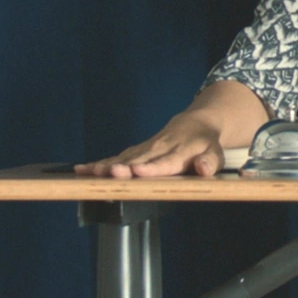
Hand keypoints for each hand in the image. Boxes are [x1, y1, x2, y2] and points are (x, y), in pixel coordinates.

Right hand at [74, 112, 224, 177]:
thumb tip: (203, 168)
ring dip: (105, 166)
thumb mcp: (215, 154)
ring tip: (87, 172)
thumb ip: (210, 162)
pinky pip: (116, 157)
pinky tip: (82, 170)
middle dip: (122, 168)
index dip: (150, 167)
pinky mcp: (135, 151)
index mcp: (178, 153)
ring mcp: (145, 149)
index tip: (136, 171)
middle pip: (137, 160)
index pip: (163, 162)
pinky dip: (99, 164)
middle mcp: (158, 149)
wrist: (195, 124)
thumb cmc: (205, 144)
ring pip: (123, 158)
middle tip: (108, 174)